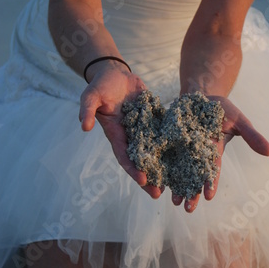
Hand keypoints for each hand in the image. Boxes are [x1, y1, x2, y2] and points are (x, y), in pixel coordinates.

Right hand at [79, 61, 162, 198]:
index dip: (133, 170)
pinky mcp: (154, 121)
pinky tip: (184, 156)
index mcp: (116, 135)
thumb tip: (84, 126)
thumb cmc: (101, 86)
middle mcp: (130, 137)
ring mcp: (143, 130)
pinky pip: (164, 135)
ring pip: (154, 153)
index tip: (143, 180)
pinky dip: (172, 146)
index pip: (124, 157)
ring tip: (174, 182)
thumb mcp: (91, 96)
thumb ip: (87, 110)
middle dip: (149, 178)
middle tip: (159, 194)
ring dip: (162, 167)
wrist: (115, 74)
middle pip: (141, 162)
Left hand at [171, 95, 268, 212]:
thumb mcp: (239, 120)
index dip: (211, 183)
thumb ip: (251, 136)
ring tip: (174, 202)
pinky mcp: (169, 140)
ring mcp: (183, 148)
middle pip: (194, 176)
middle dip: (192, 192)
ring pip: (179, 171)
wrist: (200, 94)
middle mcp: (197, 154)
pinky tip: (158, 182)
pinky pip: (164, 156)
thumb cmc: (221, 107)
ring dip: (177, 186)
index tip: (208, 197)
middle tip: (188, 209)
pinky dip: (162, 168)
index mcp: (214, 151)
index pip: (213, 170)